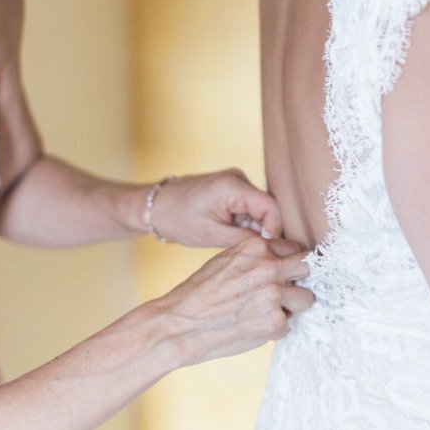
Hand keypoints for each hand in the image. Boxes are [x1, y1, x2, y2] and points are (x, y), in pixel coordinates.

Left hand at [149, 168, 281, 247]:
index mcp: (232, 186)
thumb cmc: (178, 219)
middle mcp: (238, 178)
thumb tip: (273, 247)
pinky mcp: (232, 187)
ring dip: (256, 227)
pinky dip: (247, 222)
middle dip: (265, 230)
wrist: (155, 206)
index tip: (268, 250)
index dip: (275, 230)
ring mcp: (235, 181)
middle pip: (268, 207)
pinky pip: (250, 206)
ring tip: (238, 242)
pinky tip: (233, 233)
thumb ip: (246, 239)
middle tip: (256, 252)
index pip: (271, 207)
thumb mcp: (212, 235)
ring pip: (260, 208)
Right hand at [152, 235, 312, 365]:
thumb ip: (255, 259)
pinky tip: (252, 328)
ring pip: (305, 299)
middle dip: (300, 280)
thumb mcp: (226, 261)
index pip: (293, 249)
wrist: (179, 323)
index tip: (289, 274)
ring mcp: (274, 294)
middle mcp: (269, 266)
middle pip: (308, 268)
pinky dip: (274, 330)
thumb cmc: (199, 294)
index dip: (290, 264)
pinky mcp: (275, 322)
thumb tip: (281, 264)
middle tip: (287, 291)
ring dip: (291, 307)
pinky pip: (288, 325)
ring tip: (267, 312)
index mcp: (256, 247)